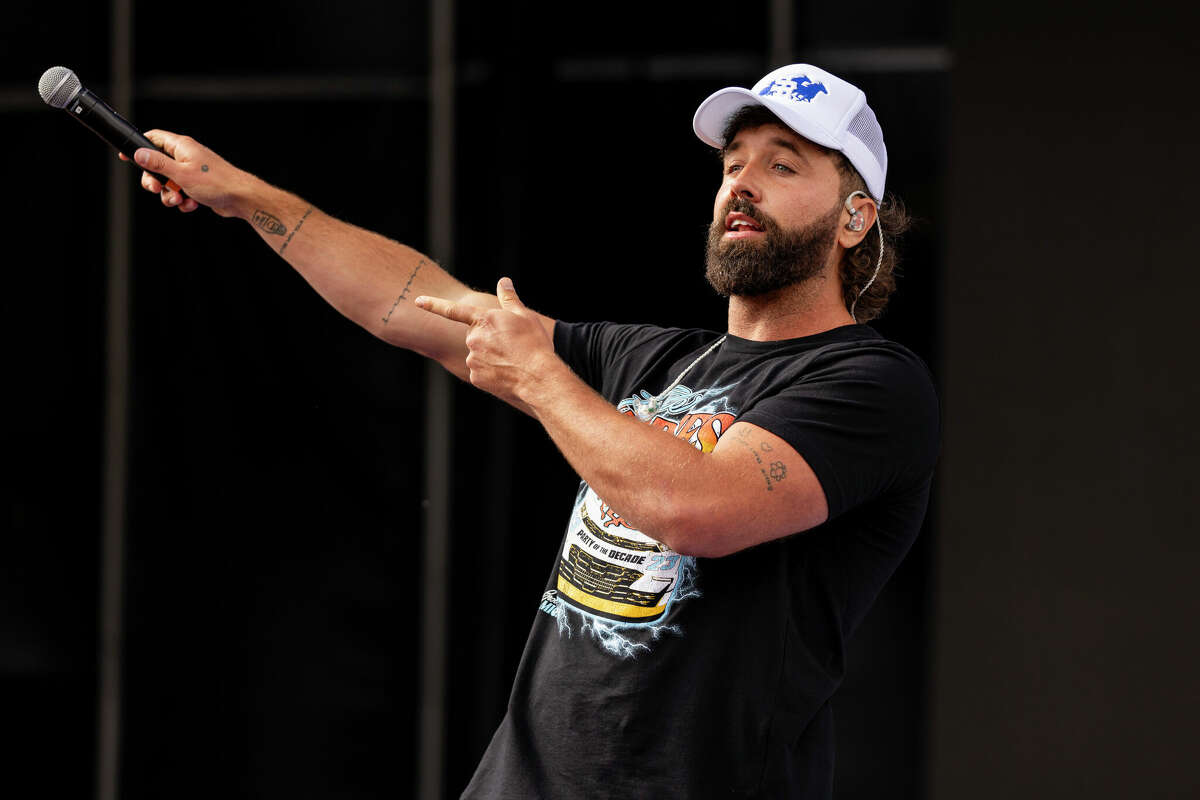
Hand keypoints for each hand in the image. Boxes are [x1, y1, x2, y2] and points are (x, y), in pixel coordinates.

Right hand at [119, 129, 248, 216]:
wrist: (241, 199)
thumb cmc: (216, 182)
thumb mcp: (181, 173)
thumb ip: (158, 164)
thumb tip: (138, 153)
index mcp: (181, 146)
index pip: (153, 138)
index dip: (139, 146)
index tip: (126, 156)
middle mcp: (186, 156)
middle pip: (157, 165)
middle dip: (155, 181)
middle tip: (157, 189)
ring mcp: (192, 171)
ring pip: (169, 183)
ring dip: (170, 195)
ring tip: (180, 200)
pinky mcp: (198, 185)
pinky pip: (181, 192)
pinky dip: (183, 200)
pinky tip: (192, 204)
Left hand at [415, 278, 557, 406]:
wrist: (537, 377)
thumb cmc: (533, 344)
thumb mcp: (525, 316)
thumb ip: (509, 298)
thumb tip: (503, 281)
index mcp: (483, 320)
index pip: (453, 310)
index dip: (434, 304)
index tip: (418, 301)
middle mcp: (473, 338)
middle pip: (475, 335)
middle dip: (488, 338)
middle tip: (511, 344)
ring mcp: (472, 359)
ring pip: (478, 354)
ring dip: (491, 355)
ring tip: (512, 359)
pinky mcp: (475, 377)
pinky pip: (480, 371)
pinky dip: (491, 372)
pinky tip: (507, 373)